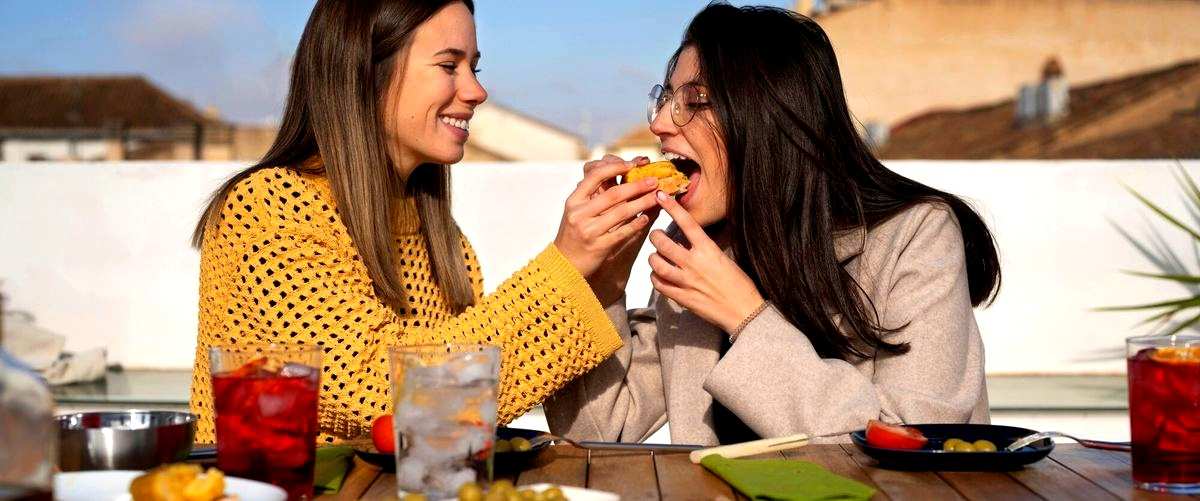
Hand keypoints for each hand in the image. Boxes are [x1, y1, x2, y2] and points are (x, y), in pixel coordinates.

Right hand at [581, 156, 661, 303]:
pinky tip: (647, 217)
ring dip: (643, 202)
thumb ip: (594, 194)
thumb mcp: (577, 211)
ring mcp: (589, 231)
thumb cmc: (575, 232)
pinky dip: (637, 223)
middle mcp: (579, 214)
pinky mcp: (599, 246)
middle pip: (613, 194)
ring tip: (657, 197)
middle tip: (654, 180)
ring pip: (621, 212)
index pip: (595, 176)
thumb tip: (621, 174)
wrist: (564, 264)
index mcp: (574, 201)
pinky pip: (623, 232)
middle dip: (637, 185)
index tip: (633, 164)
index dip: (615, 167)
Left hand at [648, 191, 764, 332]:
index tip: (661, 196)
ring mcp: (687, 282)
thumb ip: (706, 249)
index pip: (687, 223)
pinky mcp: (682, 298)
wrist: (745, 312)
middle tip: (656, 236)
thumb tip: (692, 239)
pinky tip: (658, 275)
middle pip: (664, 244)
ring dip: (652, 258)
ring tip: (655, 256)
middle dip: (655, 236)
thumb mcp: (725, 259)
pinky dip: (655, 278)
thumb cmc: (740, 284)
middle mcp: (695, 264)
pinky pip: (659, 285)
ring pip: (657, 264)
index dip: (672, 207)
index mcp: (709, 250)